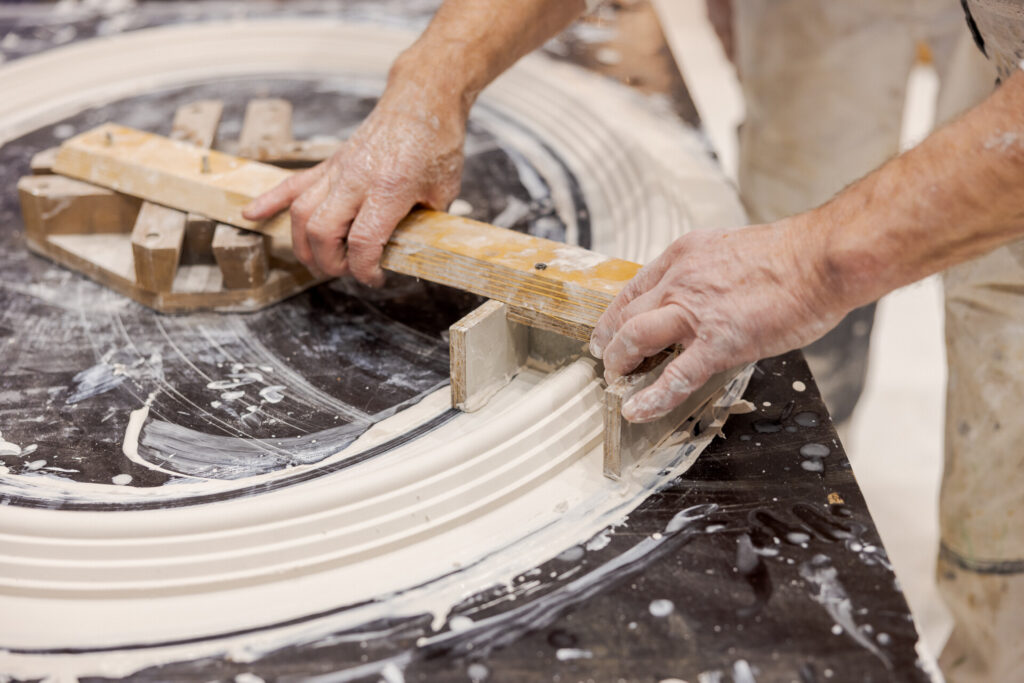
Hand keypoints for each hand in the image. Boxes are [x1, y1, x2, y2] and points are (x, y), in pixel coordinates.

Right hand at [243, 78, 466, 285]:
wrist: (421, 98)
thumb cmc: (437, 141)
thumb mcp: (443, 190)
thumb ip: (426, 223)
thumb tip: (414, 250)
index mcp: (388, 188)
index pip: (362, 241)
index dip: (364, 269)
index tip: (375, 278)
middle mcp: (355, 179)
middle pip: (321, 231)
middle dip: (330, 263)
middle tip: (349, 271)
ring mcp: (338, 170)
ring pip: (301, 212)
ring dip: (303, 245)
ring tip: (318, 262)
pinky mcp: (330, 163)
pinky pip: (292, 183)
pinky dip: (269, 201)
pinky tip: (251, 215)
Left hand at [589, 218, 845, 422]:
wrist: (820, 260)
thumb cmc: (790, 257)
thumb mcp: (729, 251)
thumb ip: (707, 275)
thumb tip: (702, 299)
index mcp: (683, 256)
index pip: (633, 288)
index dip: (615, 315)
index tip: (609, 331)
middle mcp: (680, 282)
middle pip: (626, 315)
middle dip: (611, 342)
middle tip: (609, 362)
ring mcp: (694, 313)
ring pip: (634, 339)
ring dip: (620, 363)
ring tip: (618, 381)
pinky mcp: (717, 344)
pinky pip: (674, 377)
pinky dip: (651, 397)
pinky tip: (637, 409)